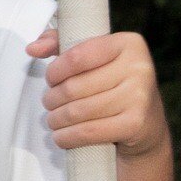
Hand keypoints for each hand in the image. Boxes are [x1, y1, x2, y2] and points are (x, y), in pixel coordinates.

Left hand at [28, 28, 170, 158]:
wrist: (147, 124)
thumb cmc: (112, 84)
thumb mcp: (93, 57)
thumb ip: (61, 44)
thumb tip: (33, 48)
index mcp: (128, 44)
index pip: (76, 57)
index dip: (54, 72)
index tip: (51, 80)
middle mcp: (139, 67)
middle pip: (73, 87)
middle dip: (52, 99)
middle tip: (50, 103)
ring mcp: (139, 96)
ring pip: (77, 111)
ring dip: (56, 119)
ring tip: (54, 119)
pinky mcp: (135, 124)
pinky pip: (88, 132)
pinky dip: (67, 137)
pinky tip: (62, 136)